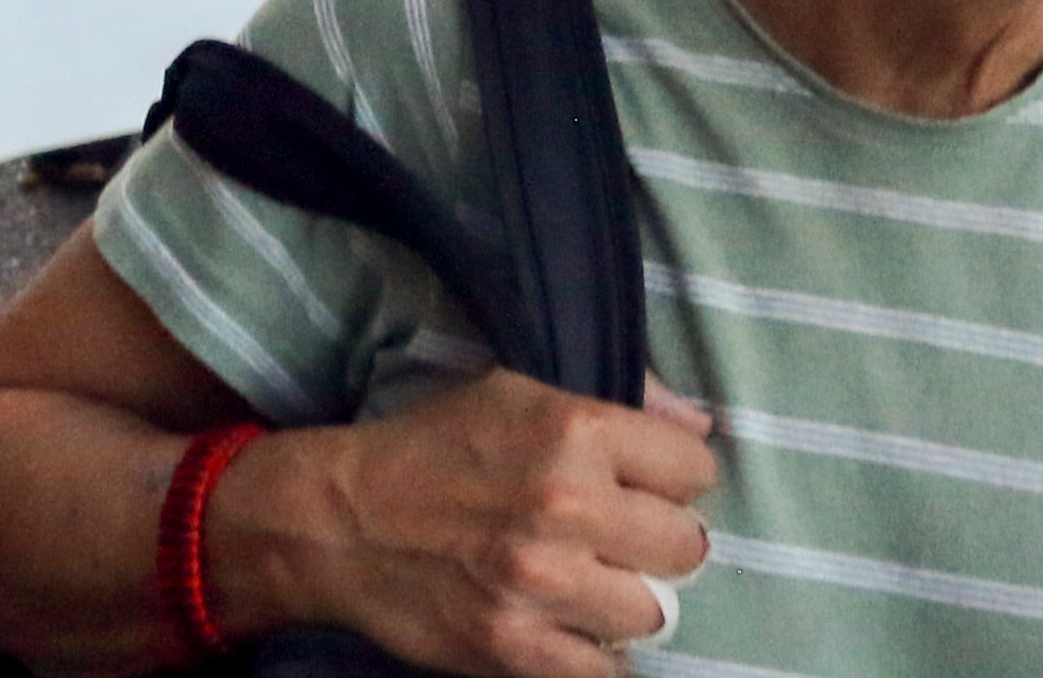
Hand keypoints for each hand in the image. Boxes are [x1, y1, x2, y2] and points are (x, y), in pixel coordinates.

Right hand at [217, 369, 714, 677]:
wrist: (339, 520)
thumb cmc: (434, 448)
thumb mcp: (519, 393)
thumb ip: (623, 404)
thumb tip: (703, 425)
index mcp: (574, 429)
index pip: (695, 468)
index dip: (672, 479)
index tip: (643, 488)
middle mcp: (565, 503)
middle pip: (687, 546)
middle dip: (661, 544)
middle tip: (622, 542)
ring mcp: (540, 581)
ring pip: (655, 612)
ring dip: (628, 603)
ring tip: (591, 586)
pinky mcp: (512, 645)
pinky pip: (605, 671)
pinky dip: (594, 655)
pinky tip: (569, 628)